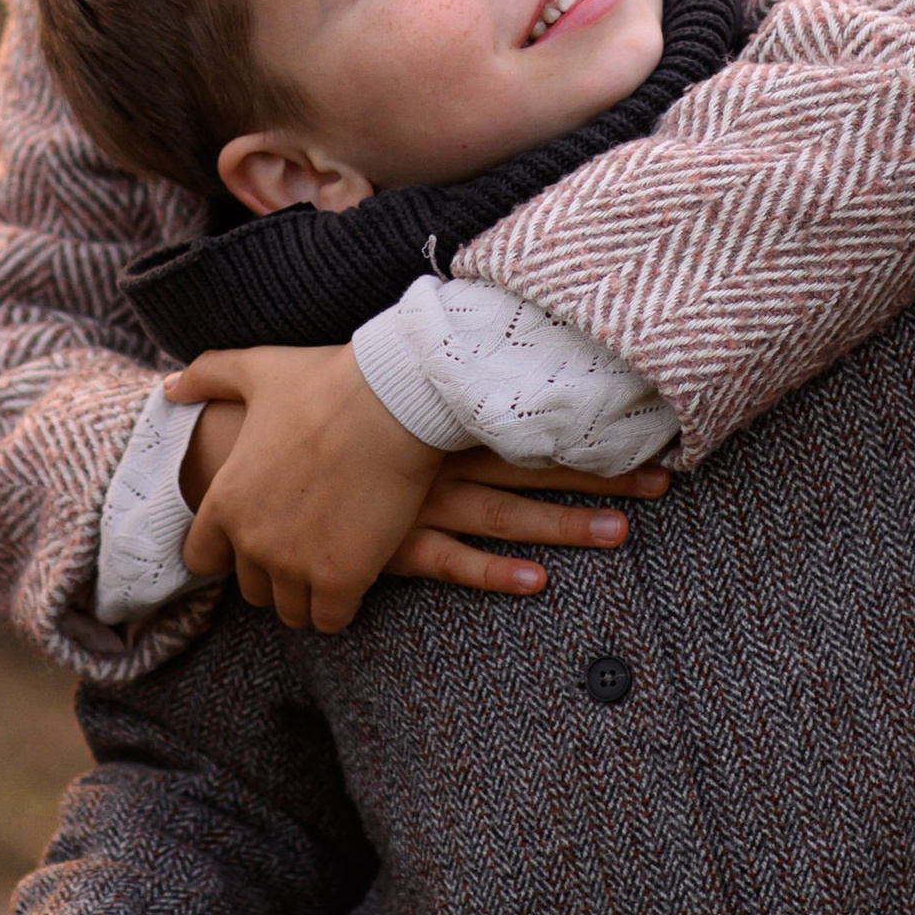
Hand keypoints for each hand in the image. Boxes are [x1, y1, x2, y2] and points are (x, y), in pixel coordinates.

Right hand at [182, 390, 659, 608]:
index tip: (641, 423)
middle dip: (598, 474)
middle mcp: (438, 459)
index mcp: (439, 420)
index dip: (581, 422)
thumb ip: (415, 373)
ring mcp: (418, 506)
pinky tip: (537, 581)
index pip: (525, 419)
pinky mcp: (392, 548)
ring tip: (620, 532)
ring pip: (505, 516)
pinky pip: (451, 562)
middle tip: (662, 480)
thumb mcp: (372, 387)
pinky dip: (494, 572)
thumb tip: (461, 333)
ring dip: (563, 524)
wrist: (251, 458)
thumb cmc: (319, 418)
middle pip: (533, 466)